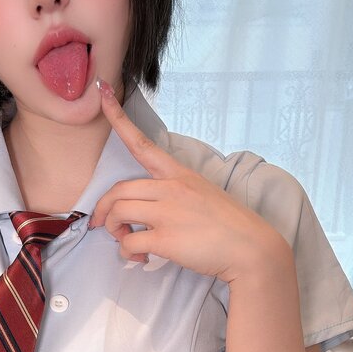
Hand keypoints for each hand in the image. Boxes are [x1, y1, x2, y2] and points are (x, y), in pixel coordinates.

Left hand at [89, 81, 287, 283]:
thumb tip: (150, 208)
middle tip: (101, 224)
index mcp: (179, 174)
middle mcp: (171, 188)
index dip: (117, 118)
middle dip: (103, 209)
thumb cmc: (229, 225)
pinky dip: (127, 252)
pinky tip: (140, 258)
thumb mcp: (203, 193)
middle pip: (119, 189)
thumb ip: (175, 193)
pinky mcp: (166, 239)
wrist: (251, 249)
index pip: (142, 143)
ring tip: (125, 241)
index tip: (101, 93)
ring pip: (118, 212)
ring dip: (113, 230)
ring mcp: (168, 212)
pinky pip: (129, 242)